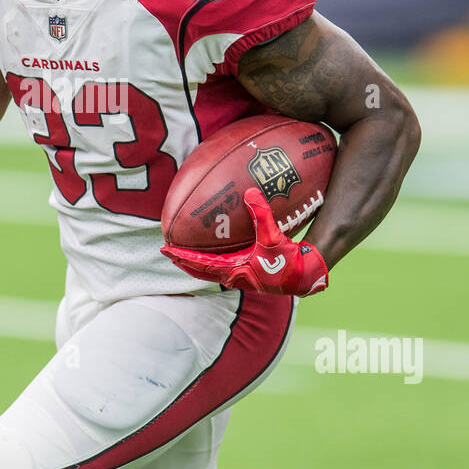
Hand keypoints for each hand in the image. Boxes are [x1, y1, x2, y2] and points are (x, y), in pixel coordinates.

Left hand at [160, 187, 328, 295]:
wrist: (304, 277)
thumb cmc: (289, 261)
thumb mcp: (274, 236)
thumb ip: (262, 214)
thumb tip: (250, 192)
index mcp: (234, 270)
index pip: (200, 263)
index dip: (181, 256)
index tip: (164, 249)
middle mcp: (234, 276)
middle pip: (200, 270)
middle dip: (182, 261)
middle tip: (167, 251)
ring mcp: (241, 277)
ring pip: (210, 271)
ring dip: (195, 262)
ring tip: (183, 253)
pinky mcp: (249, 274)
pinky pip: (222, 267)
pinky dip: (211, 260)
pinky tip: (214, 250)